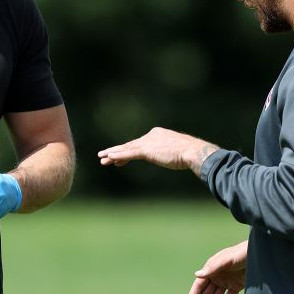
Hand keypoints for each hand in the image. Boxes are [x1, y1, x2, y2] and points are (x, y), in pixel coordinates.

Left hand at [98, 127, 216, 174]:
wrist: (192, 151)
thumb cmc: (188, 153)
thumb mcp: (176, 151)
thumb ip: (168, 152)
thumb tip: (171, 157)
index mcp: (157, 134)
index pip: (139, 144)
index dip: (127, 151)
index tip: (117, 158)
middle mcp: (150, 136)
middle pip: (130, 145)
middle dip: (116, 151)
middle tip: (103, 156)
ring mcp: (148, 142)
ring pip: (127, 149)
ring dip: (112, 154)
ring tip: (101, 158)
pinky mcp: (147, 150)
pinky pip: (130, 153)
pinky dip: (119, 155)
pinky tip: (110, 157)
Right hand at [184, 241, 247, 293]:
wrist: (259, 253)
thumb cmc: (240, 253)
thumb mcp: (226, 259)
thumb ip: (212, 268)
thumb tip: (197, 275)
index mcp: (211, 269)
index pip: (199, 285)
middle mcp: (217, 276)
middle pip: (206, 293)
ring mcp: (227, 282)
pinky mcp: (237, 286)